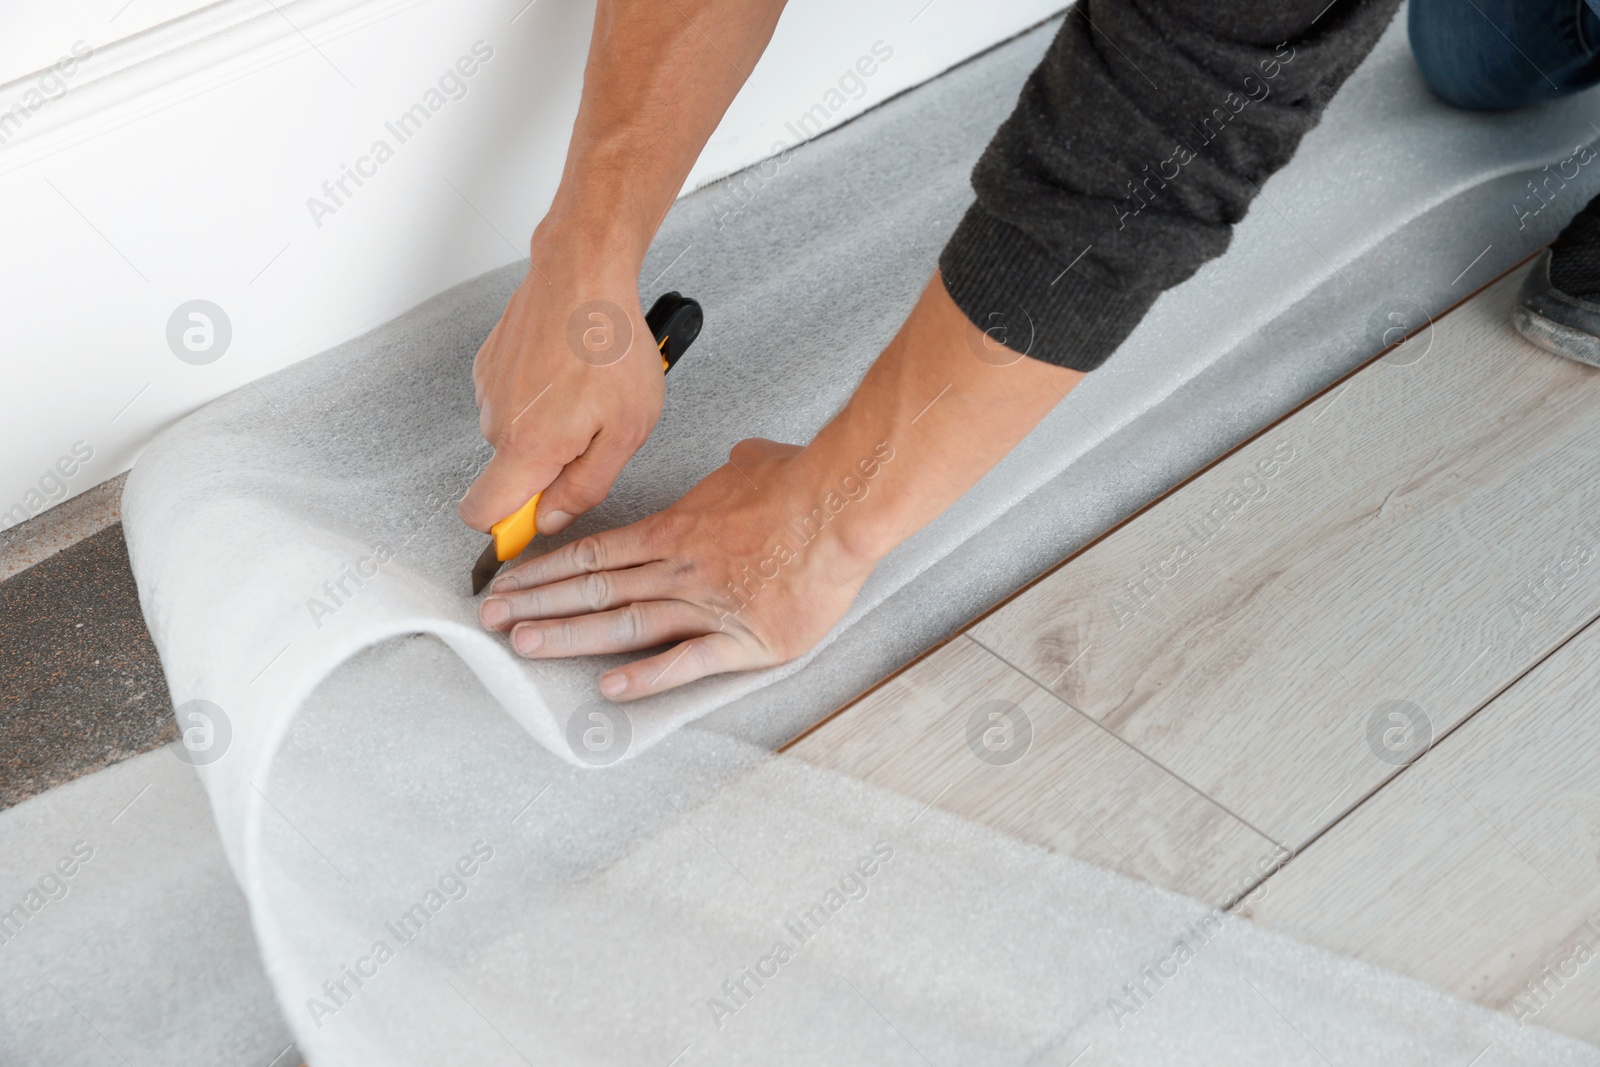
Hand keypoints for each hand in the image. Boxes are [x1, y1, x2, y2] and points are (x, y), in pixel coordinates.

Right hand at [458, 242, 663, 536]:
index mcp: (528, 446)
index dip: (505, 529)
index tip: (535, 519)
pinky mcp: (488, 365)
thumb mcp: (626, 431)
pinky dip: (537, 396)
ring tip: (585, 392)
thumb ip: (586, 486)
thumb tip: (551, 520)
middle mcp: (496, 422)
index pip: (481, 515)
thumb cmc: (612, 344)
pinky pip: (512, 402)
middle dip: (546, 468)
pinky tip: (568, 370)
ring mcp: (488, 390)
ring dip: (546, 428)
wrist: (583, 271)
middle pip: (508, 475)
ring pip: (515, 436)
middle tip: (593, 433)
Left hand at [476, 438, 882, 698]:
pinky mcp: (743, 639)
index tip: (508, 585)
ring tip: (526, 648)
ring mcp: (706, 605)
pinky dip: (646, 677)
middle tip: (492, 621)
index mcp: (674, 530)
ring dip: (570, 638)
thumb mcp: (752, 462)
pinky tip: (610, 688)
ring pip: (623, 624)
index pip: (593, 554)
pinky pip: (685, 661)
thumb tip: (739, 461)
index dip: (544, 572)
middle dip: (537, 605)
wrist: (840, 507)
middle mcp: (678, 568)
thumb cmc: (801, 483)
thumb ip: (731, 472)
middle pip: (593, 590)